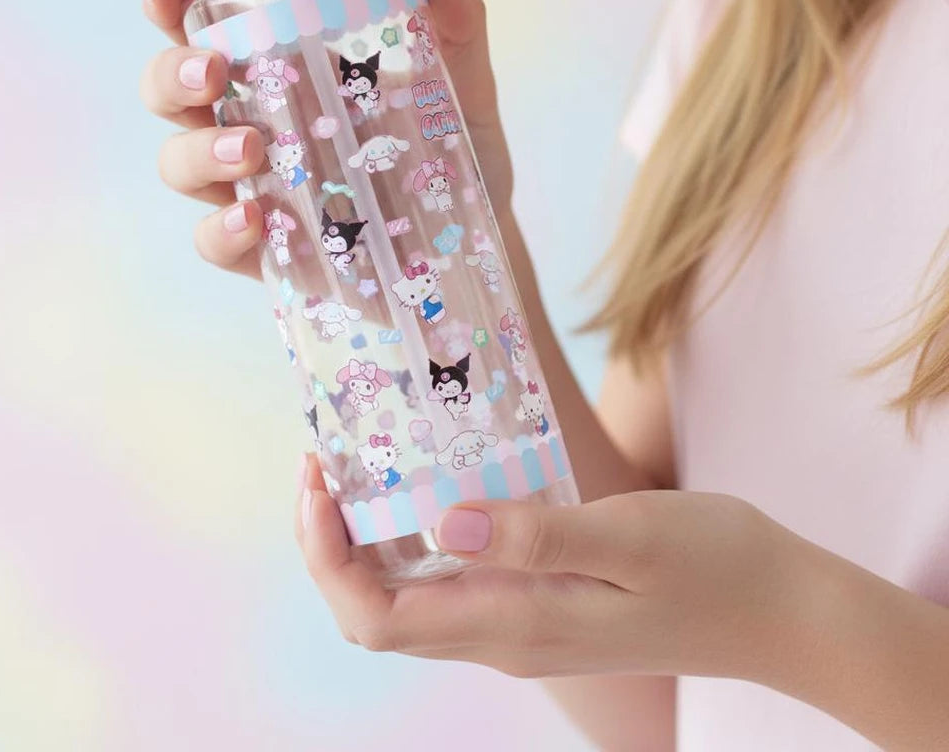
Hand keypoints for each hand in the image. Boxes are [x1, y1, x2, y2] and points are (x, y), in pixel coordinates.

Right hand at [140, 0, 511, 277]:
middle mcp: (253, 125)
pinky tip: (255, 221)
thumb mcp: (460, 85)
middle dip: (172, 76)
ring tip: (249, 150)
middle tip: (212, 72)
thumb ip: (455, 26)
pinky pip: (215, 242)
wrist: (472, 243)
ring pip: (179, 164)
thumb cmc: (449, 154)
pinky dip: (221, 232)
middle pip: (171, 93)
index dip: (170, 6)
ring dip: (198, 151)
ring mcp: (254, 190)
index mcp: (284, 71)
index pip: (208, 29)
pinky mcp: (268, 251)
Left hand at [296, 456, 802, 683]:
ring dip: (369, 541)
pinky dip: (416, 541)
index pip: (377, 617)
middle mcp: (504, 637)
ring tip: (364, 465)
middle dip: (333, 544)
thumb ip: (536, 534)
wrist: (779, 611)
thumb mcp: (630, 536)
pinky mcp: (543, 607)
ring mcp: (522, 628)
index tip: (319, 482)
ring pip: (410, 600)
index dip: (328, 558)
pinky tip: (431, 488)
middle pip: (379, 612)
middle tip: (327, 461)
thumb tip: (438, 524)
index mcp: (514, 623)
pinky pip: (452, 585)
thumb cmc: (715, 566)